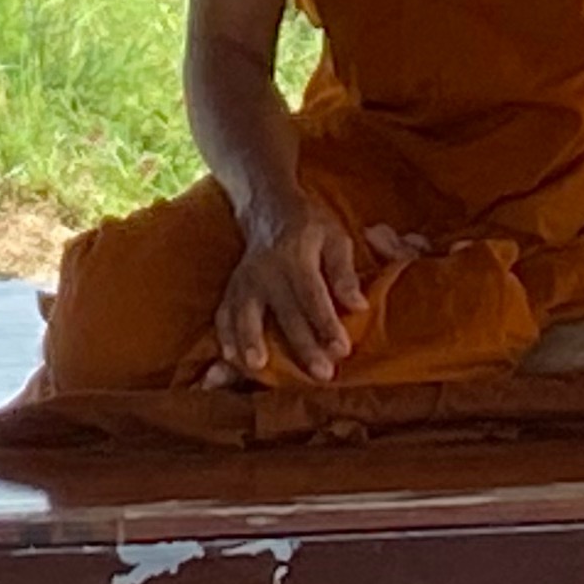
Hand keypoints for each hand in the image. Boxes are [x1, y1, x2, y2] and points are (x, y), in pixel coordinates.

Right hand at [213, 197, 391, 383]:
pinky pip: (224, 315)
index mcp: (297, 257)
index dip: (328, 324)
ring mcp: (244, 281)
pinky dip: (225, 336)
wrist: (268, 208)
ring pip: (247, 316)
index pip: (313, 296)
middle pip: (286, 314)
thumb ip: (344, 273)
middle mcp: (267, 271)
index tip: (342, 350)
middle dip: (303, 347)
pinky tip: (229, 358)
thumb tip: (359, 306)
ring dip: (251, 343)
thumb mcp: (335, 238)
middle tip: (322, 375)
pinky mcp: (231, 289)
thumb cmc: (311, 226)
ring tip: (257, 370)